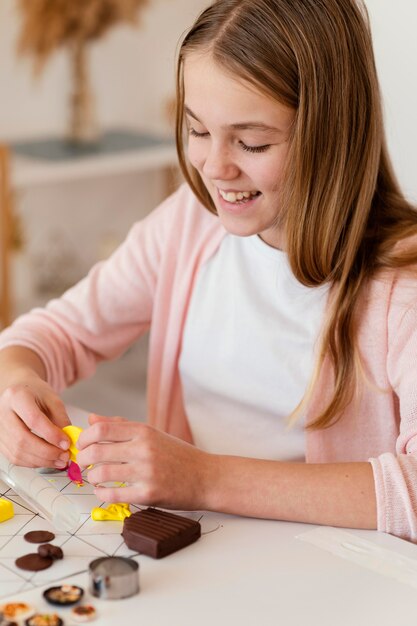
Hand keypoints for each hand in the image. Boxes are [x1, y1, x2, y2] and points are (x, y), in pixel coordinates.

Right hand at [0, 373, 70, 467]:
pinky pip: (14, 457)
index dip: (51, 434)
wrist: (19, 391)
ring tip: (59, 460)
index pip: (33, 419)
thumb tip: (67, 442)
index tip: (66, 443)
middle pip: (23, 439)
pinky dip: (33, 463)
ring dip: (41, 461)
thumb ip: (61, 419)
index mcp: (17, 397)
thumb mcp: (53, 399)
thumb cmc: (35, 393)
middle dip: (47, 452)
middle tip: (64, 456)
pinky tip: (47, 460)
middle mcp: (2, 413)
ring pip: (17, 452)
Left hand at [77, 414, 212, 509]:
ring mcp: (146, 472)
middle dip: (83, 459)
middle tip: (84, 464)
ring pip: (101, 474)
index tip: (82, 445)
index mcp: (143, 431)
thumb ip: (121, 426)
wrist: (206, 477)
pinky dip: (102, 494)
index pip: (101, 429)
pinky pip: (113, 495)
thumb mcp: (152, 434)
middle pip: (96, 451)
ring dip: (92, 478)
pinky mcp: (148, 494)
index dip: (84, 438)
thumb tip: (92, 419)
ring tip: (96, 479)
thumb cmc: (178, 455)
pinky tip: (103, 492)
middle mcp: (144, 449)